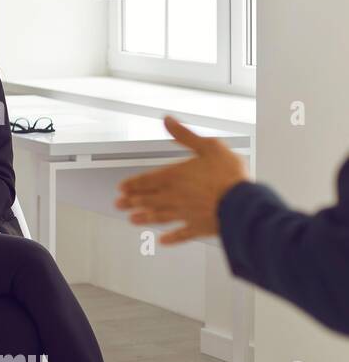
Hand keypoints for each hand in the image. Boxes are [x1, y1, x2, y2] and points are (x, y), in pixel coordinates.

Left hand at [114, 115, 248, 244]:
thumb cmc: (228, 174)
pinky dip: (171, 238)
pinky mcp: (199, 227)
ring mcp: (186, 214)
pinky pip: (181, 234)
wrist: (243, 203)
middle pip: (148, 199)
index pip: (147, 180)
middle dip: (131, 202)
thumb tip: (167, 120)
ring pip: (159, 216)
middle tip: (118, 205)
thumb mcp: (207, 146)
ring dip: (144, 218)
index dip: (133, 184)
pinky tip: (163, 240)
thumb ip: (184, 135)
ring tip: (132, 220)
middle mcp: (175, 197)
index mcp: (175, 176)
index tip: (121, 188)